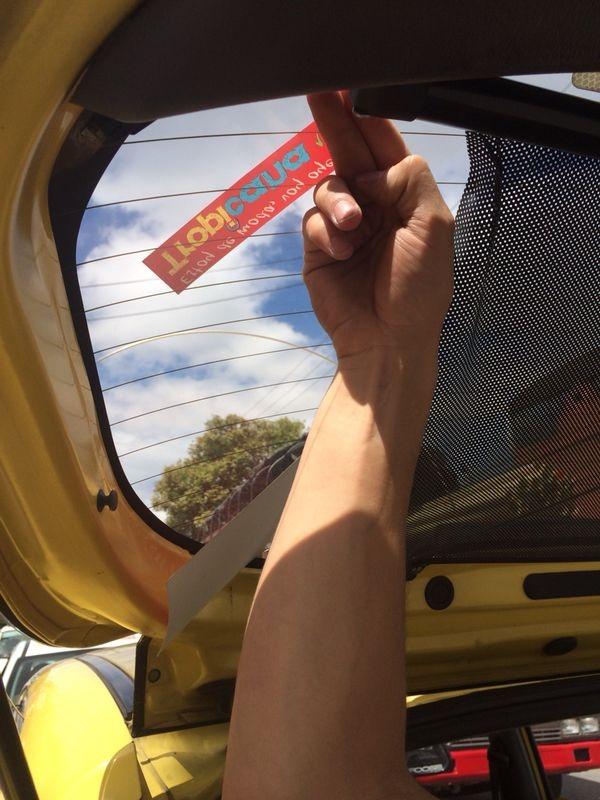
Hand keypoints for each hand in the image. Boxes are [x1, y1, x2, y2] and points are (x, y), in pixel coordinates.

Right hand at [303, 91, 453, 360]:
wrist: (387, 340)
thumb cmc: (419, 288)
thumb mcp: (434, 228)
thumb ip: (412, 182)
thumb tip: (376, 168)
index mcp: (404, 197)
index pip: (384, 148)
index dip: (368, 117)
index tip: (349, 88)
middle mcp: (373, 205)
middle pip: (348, 153)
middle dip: (334, 124)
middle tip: (319, 93)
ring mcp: (344, 226)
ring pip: (328, 187)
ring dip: (338, 201)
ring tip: (352, 227)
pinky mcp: (319, 248)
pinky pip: (312, 221)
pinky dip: (325, 232)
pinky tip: (341, 252)